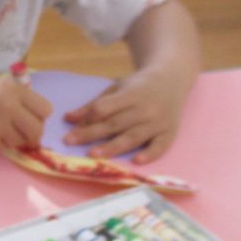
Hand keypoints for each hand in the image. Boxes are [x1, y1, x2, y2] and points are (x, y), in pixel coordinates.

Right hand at [0, 69, 51, 149]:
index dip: (39, 116)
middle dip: (32, 134)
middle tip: (21, 133)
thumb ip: (14, 98)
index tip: (29, 117)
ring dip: (15, 140)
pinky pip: (3, 147)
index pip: (45, 110)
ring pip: (22, 142)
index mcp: (13, 89)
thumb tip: (31, 116)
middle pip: (38, 130)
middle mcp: (9, 107)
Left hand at [63, 67, 186, 162]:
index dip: (88, 119)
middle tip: (70, 142)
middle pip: (115, 124)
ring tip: (94, 155)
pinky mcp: (170, 132)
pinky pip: (160, 146)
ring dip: (113, 147)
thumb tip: (68, 118)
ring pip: (133, 137)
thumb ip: (94, 104)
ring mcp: (159, 121)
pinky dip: (149, 154)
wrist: (172, 80)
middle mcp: (145, 108)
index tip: (71, 129)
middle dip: (91, 134)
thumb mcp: (116, 88)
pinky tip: (136, 161)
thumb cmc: (138, 86)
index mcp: (131, 94)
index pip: (105, 108)